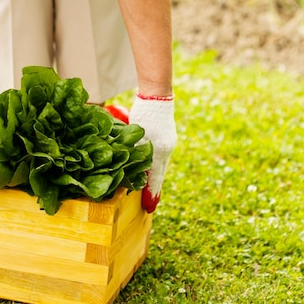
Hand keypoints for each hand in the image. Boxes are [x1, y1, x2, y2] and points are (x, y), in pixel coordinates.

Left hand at [129, 94, 176, 212]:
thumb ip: (136, 154)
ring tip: (150, 192)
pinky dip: (156, 166)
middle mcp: (167, 150)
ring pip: (161, 166)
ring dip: (155, 178)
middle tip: (150, 205)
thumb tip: (135, 173)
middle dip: (154, 190)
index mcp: (160, 152)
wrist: (158, 95)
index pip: (155, 178)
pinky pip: (161, 157)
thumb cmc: (144, 113)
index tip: (149, 208)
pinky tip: (151, 171)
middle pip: (160, 174)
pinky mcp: (167, 138)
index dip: (151, 194)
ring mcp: (169, 144)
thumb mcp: (137, 136)